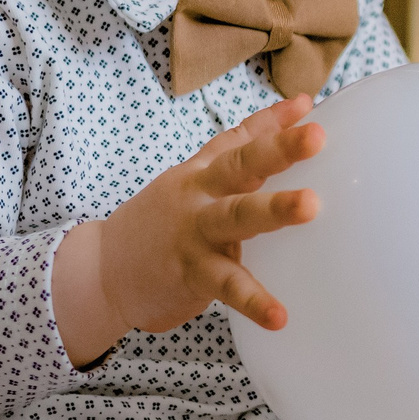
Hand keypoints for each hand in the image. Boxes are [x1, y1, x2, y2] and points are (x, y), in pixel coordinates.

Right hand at [52, 96, 322, 364]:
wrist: (102, 271)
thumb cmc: (164, 221)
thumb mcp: (197, 177)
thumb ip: (246, 142)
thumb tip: (303, 103)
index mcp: (204, 172)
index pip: (240, 140)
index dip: (275, 122)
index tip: (309, 108)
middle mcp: (199, 195)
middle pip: (240, 165)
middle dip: (278, 149)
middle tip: (316, 137)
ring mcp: (194, 232)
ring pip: (236, 215)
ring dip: (273, 209)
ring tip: (310, 206)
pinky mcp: (190, 273)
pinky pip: (227, 286)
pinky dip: (253, 301)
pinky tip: (280, 317)